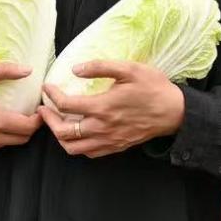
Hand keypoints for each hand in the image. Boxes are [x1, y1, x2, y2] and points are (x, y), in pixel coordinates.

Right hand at [0, 63, 42, 159]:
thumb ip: (3, 71)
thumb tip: (27, 70)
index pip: (28, 127)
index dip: (39, 120)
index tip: (39, 110)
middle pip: (22, 139)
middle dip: (29, 127)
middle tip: (29, 113)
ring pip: (7, 144)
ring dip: (12, 133)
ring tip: (10, 117)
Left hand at [40, 60, 184, 158]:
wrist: (175, 112)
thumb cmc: (153, 88)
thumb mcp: (129, 69)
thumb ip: (100, 67)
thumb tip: (75, 69)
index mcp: (103, 107)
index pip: (66, 105)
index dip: (52, 95)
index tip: (47, 87)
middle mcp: (102, 127)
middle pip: (63, 132)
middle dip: (49, 120)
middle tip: (45, 109)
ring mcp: (109, 140)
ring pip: (73, 147)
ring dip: (60, 136)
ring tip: (57, 123)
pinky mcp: (116, 147)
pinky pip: (89, 153)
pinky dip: (77, 145)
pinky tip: (78, 133)